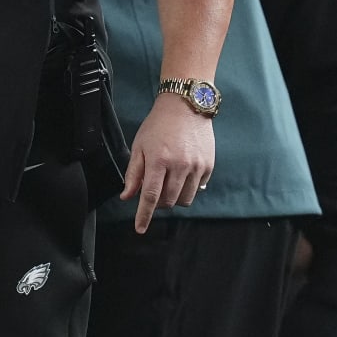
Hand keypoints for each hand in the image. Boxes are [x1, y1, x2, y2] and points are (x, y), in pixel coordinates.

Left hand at [121, 93, 214, 232]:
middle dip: (157, 202)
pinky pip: (198, 189)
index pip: (149, 196)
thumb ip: (133, 173)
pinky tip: (182, 173)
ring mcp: (197, 167)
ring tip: (167, 182)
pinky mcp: (209, 166)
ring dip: (173, 198)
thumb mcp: (139, 146)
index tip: (140, 228)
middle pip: (168, 201)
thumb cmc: (158, 125)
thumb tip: (127, 196)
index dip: (144, 215)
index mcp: (158, 161)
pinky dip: (188, 188)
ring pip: (185, 199)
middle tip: (153, 190)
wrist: (186, 107)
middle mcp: (180, 166)